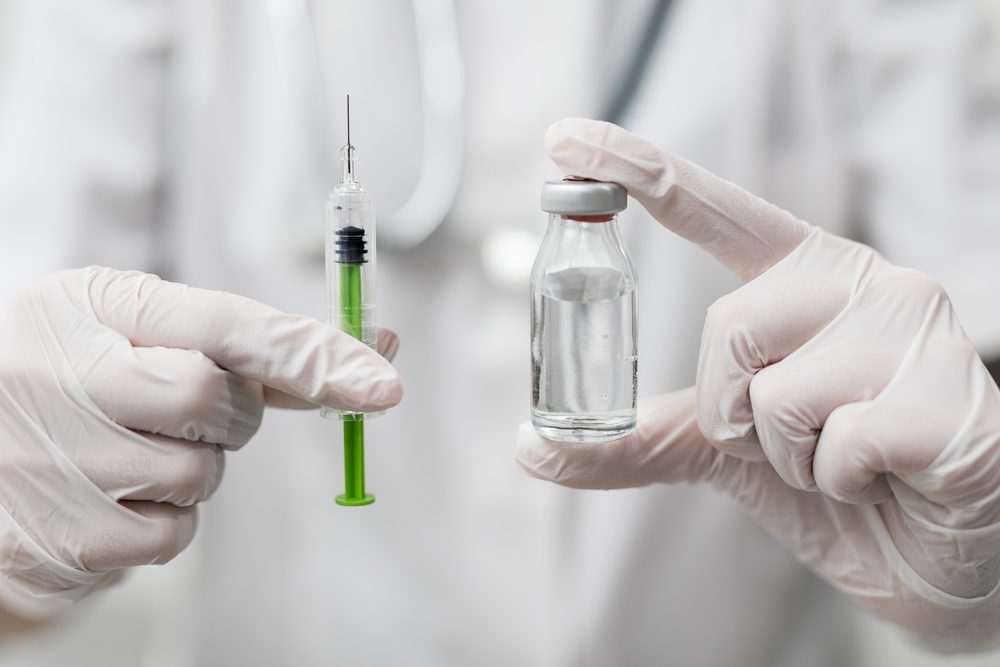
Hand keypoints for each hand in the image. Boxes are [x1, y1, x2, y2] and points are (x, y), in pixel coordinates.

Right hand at [0, 267, 401, 613]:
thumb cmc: (79, 370)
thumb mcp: (142, 326)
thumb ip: (254, 343)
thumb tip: (376, 349)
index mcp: (92, 305)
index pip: (225, 327)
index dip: (313, 354)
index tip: (384, 383)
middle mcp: (62, 376)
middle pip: (223, 404)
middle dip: (230, 411)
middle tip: (180, 404)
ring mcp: (52, 462)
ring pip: (203, 474)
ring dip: (195, 465)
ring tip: (132, 444)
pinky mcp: (57, 539)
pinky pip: (171, 535)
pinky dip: (167, 516)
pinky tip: (118, 491)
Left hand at [517, 118, 999, 650]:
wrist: (933, 555)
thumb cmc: (834, 482)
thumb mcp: (725, 452)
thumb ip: (641, 438)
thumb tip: (532, 447)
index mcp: (804, 278)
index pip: (716, 209)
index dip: (639, 170)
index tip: (565, 139)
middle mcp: (862, 281)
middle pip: (729, 324)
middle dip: (734, 411)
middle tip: (788, 441)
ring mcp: (916, 329)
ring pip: (779, 393)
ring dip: (790, 456)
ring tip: (843, 461)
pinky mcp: (954, 395)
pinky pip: (843, 445)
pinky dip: (844, 483)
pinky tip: (887, 477)